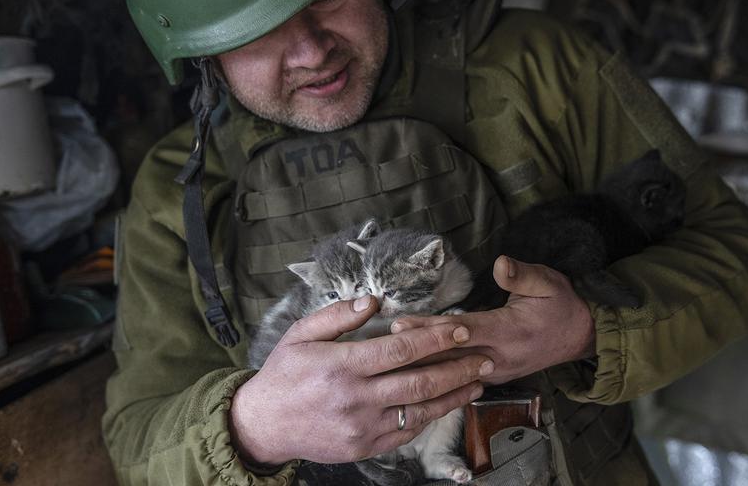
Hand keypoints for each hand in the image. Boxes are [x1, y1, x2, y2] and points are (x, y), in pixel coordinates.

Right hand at [229, 295, 492, 465]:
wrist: (263, 425)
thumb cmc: (283, 374)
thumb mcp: (301, 334)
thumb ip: (339, 315)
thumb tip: (375, 300)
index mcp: (343, 366)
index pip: (401, 349)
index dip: (436, 337)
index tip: (461, 328)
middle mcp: (357, 398)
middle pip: (421, 381)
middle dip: (458, 368)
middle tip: (484, 357)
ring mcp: (363, 427)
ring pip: (421, 410)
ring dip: (454, 395)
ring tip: (478, 382)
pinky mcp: (365, 447)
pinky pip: (407, 433)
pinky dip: (430, 417)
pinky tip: (447, 404)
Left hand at [390, 256, 594, 384]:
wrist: (581, 336)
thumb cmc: (561, 305)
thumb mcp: (548, 281)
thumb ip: (522, 275)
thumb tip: (500, 263)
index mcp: (510, 331)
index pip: (464, 331)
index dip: (433, 329)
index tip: (404, 324)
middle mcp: (500, 356)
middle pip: (450, 355)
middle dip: (415, 350)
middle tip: (383, 345)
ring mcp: (497, 371)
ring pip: (453, 371)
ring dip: (422, 366)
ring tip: (389, 361)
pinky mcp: (494, 376)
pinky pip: (461, 378)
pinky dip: (438, 376)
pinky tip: (415, 375)